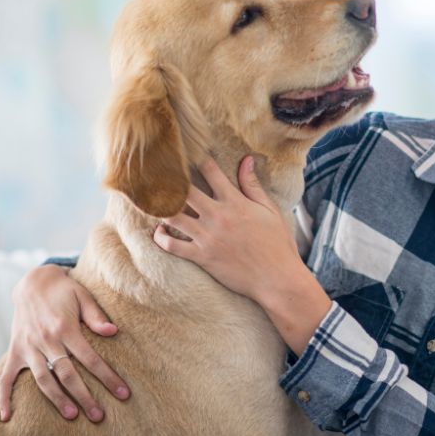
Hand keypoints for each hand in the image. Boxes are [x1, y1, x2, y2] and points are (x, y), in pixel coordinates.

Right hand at [0, 264, 129, 422]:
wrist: (33, 282)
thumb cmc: (64, 291)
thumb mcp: (83, 296)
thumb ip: (96, 316)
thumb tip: (113, 332)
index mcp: (65, 328)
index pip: (90, 358)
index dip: (107, 377)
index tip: (123, 394)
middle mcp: (45, 340)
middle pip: (67, 374)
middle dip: (84, 396)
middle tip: (98, 416)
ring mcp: (27, 347)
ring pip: (42, 379)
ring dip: (56, 400)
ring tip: (71, 416)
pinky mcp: (15, 351)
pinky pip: (5, 378)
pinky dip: (4, 397)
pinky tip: (7, 417)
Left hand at [153, 155, 304, 302]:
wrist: (276, 278)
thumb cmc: (277, 243)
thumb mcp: (269, 210)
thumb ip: (253, 185)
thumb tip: (246, 159)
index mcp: (235, 202)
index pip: (210, 171)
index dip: (197, 160)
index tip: (189, 156)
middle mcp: (218, 216)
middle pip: (184, 190)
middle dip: (172, 181)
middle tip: (162, 177)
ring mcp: (207, 237)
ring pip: (173, 216)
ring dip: (162, 208)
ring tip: (157, 202)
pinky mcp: (202, 256)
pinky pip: (172, 246)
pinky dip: (161, 238)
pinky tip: (159, 232)